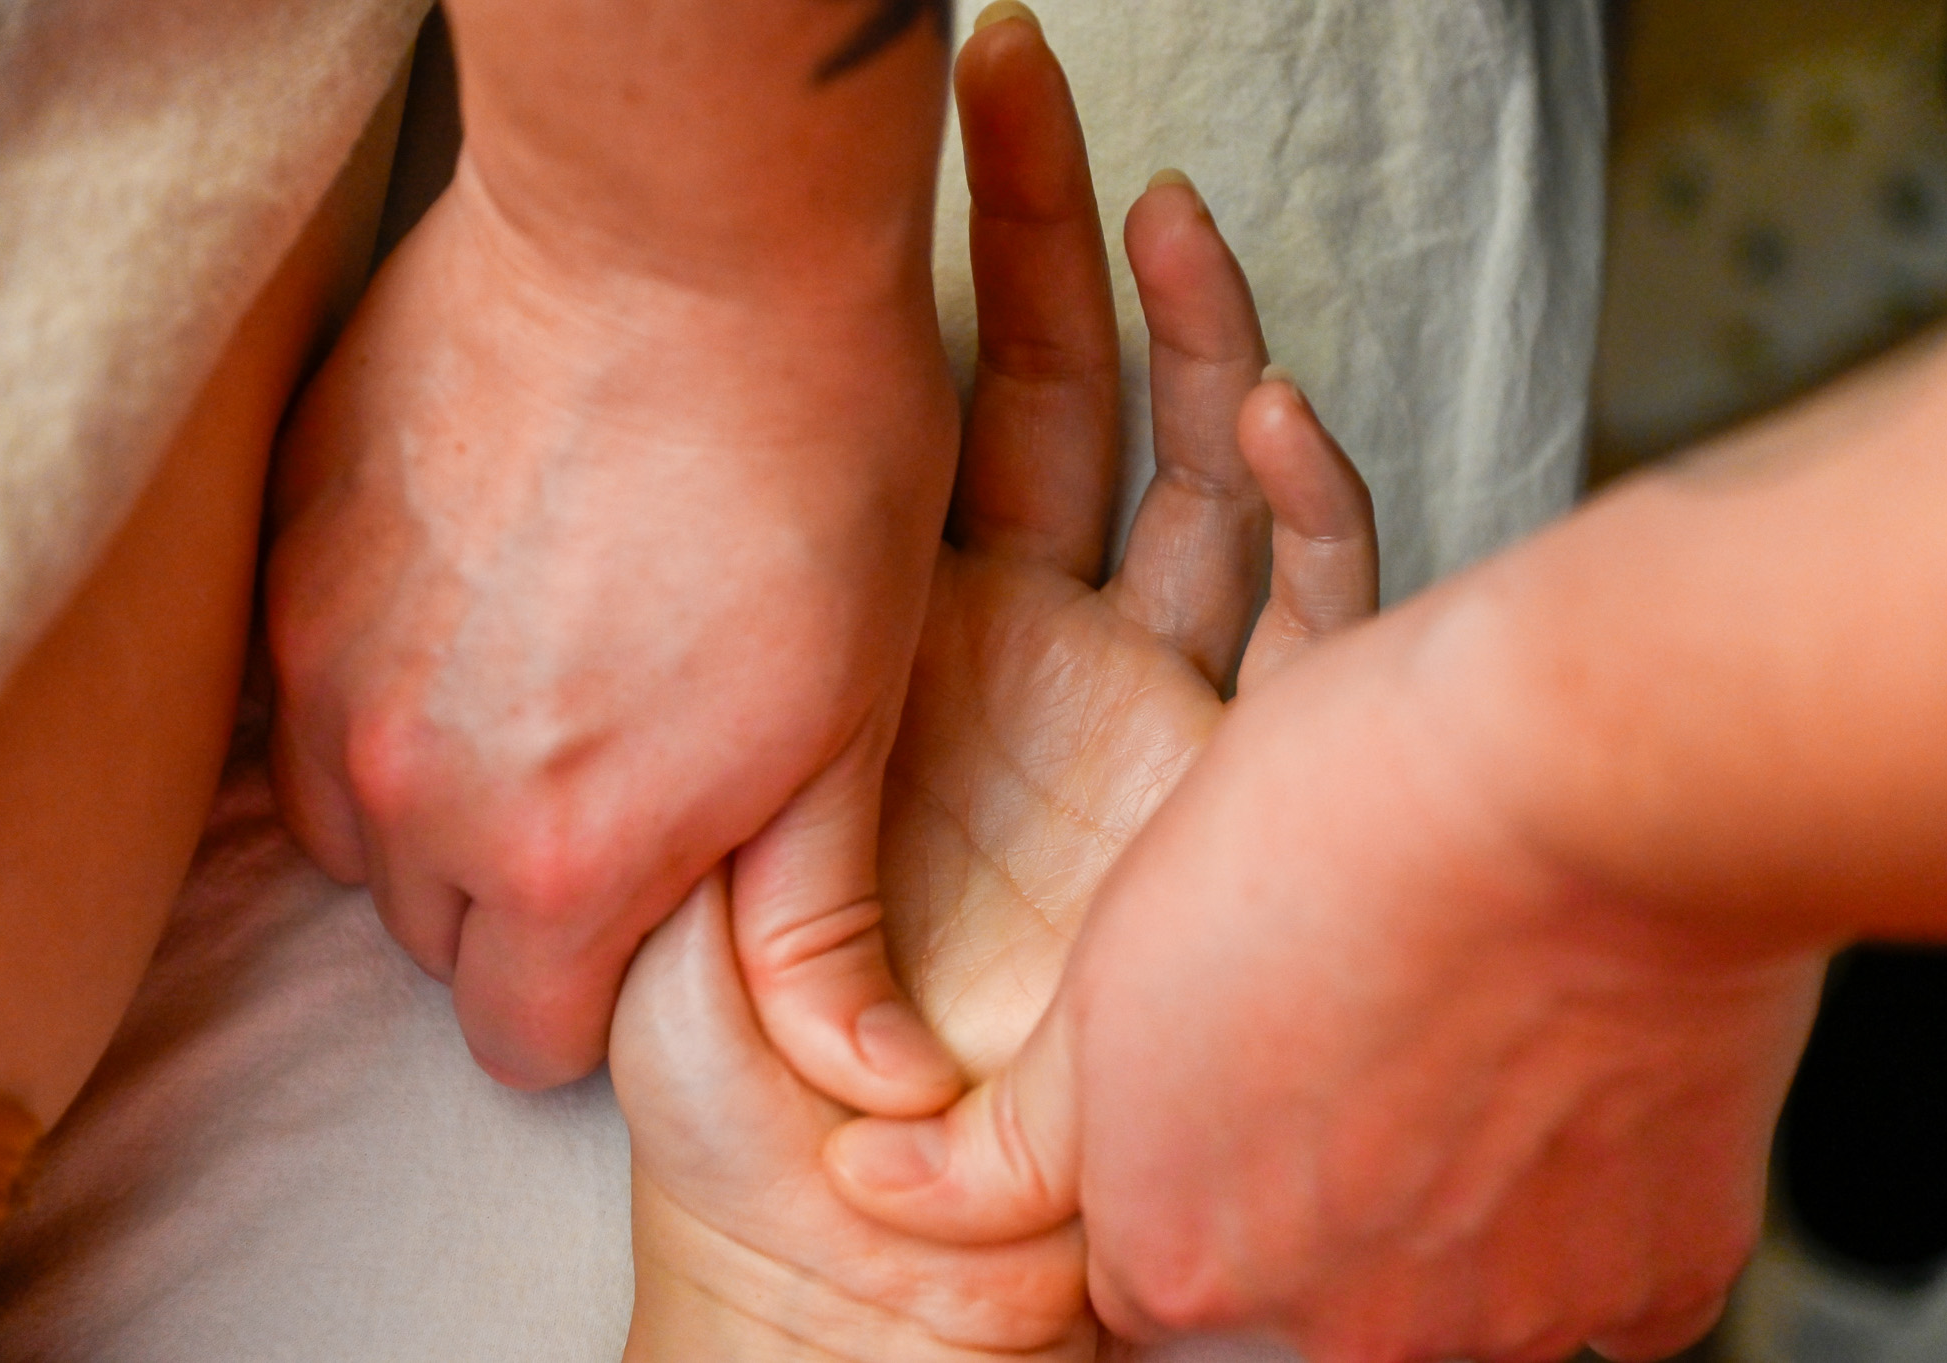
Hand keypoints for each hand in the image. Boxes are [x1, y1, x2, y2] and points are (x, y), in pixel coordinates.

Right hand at [263, 4, 961, 1103]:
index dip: (597, 1002)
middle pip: (436, 934)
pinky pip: (306, 686)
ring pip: (355, 819)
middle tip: (625, 785)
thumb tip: (875, 1091)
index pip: (519, 1041)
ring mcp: (324, 655)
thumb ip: (817, 927)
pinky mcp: (291, 542)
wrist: (688, 232)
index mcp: (557, 858)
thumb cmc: (813, 470)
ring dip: (437, 798)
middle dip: (524, 901)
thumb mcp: (850, 721)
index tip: (653, 916)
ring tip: (552, 689)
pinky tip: (480, 599)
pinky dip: (381, 682)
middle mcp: (405, 783)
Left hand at [609, 12, 1374, 1358]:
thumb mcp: (669, 890)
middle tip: (1010, 75)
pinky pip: (1303, 610)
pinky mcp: (1251, 778)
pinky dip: (1302, 498)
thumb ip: (680, 768)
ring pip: (1183, 468)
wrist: (867, 1257)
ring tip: (1144, 185)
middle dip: (1036, 242)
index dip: (928, 290)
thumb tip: (642, 635)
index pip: (924, 437)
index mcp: (891, 656)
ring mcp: (1145, 705)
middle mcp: (1027, 660)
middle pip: (1049, 406)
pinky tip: (1262, 396)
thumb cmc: (741, 1094)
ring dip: (1178, 321)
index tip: (899, 153)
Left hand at [833, 566, 1825, 1361]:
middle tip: (1350, 1058)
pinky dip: (1579, 1196)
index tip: (1230, 1111)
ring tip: (1457, 1038)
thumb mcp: (1111, 966)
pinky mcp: (1658, 1276)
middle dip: (1310, 1212)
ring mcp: (1505, 1314)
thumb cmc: (1339, 833)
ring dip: (1443, 1204)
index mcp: (1181, 1256)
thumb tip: (884, 1193)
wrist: (1573, 775)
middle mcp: (1339, 1326)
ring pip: (1450, 1294)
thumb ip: (1020, 1131)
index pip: (1149, 1287)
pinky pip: (1598, 1279)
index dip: (1180, 1185)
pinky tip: (1554, 1069)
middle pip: (1300, 1310)